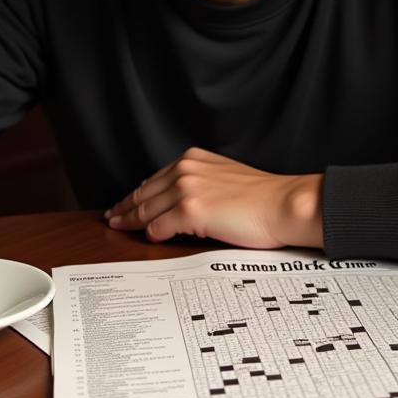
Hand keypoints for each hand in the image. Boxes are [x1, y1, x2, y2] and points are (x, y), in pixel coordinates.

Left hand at [105, 148, 322, 248]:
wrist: (283, 204)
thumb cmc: (262, 198)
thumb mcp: (223, 178)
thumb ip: (199, 183)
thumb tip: (177, 202)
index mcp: (193, 159)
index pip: (154, 179)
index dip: (136, 193)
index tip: (125, 203)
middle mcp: (186, 169)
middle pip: (145, 193)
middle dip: (125, 207)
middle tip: (113, 218)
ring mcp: (186, 188)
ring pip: (148, 210)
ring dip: (132, 222)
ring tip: (121, 229)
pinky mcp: (191, 209)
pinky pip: (160, 226)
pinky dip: (153, 234)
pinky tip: (151, 239)